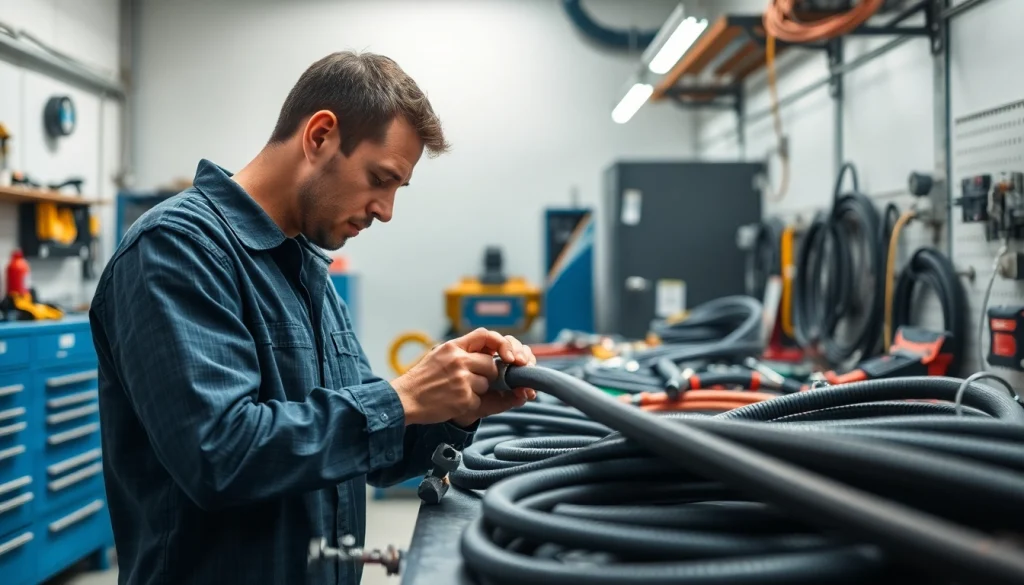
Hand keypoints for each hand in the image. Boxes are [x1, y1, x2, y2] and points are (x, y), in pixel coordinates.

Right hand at [389, 328, 534, 426]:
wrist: (404, 399)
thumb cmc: (422, 379)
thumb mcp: (439, 355)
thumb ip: (463, 352)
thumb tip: (492, 356)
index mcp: (453, 347)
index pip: (485, 335)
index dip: (501, 344)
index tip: (508, 356)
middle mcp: (458, 360)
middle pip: (491, 365)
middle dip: (487, 375)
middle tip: (471, 381)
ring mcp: (461, 379)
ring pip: (486, 384)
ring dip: (477, 391)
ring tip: (456, 391)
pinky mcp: (463, 398)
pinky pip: (480, 400)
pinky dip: (470, 403)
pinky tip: (453, 401)